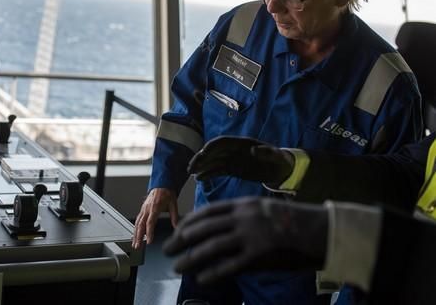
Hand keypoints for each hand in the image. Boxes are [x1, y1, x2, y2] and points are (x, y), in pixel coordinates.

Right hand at [132, 188, 177, 249]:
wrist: (162, 184)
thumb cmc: (167, 193)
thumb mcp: (173, 204)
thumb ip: (174, 216)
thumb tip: (177, 227)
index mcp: (154, 207)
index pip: (150, 222)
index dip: (149, 233)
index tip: (149, 241)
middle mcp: (147, 208)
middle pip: (141, 225)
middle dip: (138, 237)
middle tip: (137, 246)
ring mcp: (143, 209)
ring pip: (137, 223)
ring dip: (135, 234)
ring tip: (135, 244)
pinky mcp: (142, 209)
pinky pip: (137, 220)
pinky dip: (135, 228)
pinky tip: (135, 235)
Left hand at [162, 197, 327, 284]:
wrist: (316, 228)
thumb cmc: (289, 220)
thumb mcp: (262, 209)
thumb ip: (241, 216)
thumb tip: (220, 226)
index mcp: (243, 205)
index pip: (208, 212)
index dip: (189, 222)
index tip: (177, 230)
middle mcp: (243, 218)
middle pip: (204, 228)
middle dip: (182, 239)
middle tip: (167, 248)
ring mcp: (251, 236)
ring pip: (212, 247)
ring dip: (191, 257)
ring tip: (178, 266)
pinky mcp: (260, 254)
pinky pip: (231, 265)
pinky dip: (214, 272)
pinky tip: (201, 278)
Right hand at [188, 136, 294, 186]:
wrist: (282, 171)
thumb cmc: (281, 161)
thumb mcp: (277, 156)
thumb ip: (267, 152)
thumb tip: (253, 150)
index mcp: (242, 143)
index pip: (222, 142)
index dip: (211, 147)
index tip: (203, 154)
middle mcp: (234, 150)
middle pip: (214, 152)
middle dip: (202, 158)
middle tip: (191, 168)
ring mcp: (232, 160)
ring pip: (213, 162)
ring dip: (202, 166)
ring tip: (191, 174)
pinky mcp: (232, 169)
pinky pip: (217, 171)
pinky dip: (208, 174)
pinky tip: (200, 179)